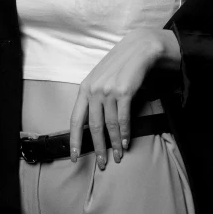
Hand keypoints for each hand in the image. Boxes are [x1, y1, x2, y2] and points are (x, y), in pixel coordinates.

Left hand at [69, 28, 163, 168]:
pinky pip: (123, 119)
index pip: (75, 119)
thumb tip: (93, 123)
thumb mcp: (100, 79)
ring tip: (118, 156)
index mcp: (84, 88)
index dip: (74, 140)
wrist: (138, 49)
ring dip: (114, 144)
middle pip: (93, 126)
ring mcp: (108, 91)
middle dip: (97, 148)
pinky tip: (125, 143)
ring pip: (109, 125)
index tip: (74, 157)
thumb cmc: (119, 66)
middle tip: (101, 163)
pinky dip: (124, 134)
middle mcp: (93, 90)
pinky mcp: (123, 92)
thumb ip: (95, 97)